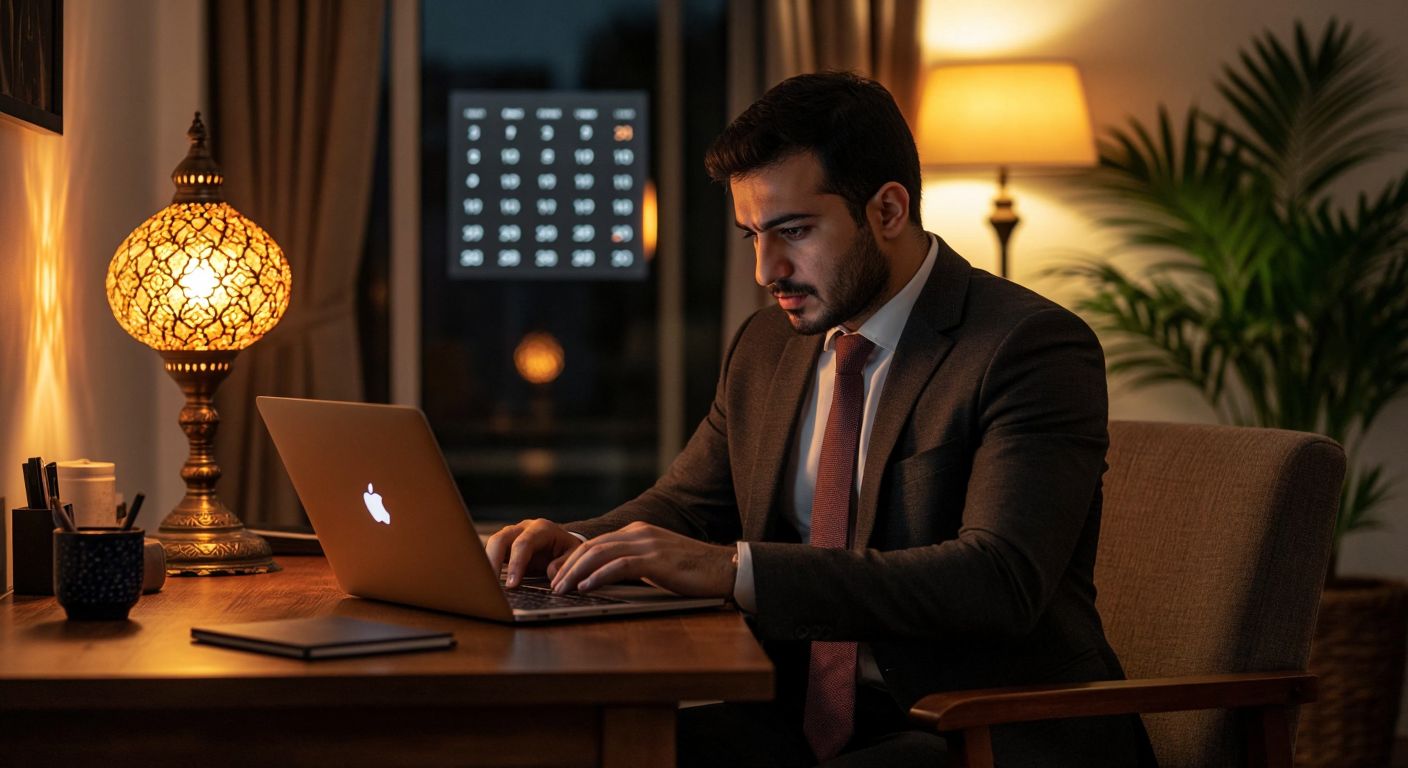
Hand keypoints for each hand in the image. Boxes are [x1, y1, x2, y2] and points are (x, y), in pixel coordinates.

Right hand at [484, 518, 582, 587]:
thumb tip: (551, 574)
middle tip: (491, 585)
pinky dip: (487, 565)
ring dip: (486, 563)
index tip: (512, 585)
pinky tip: (486, 581)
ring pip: (492, 544)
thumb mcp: (574, 554)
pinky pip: (491, 552)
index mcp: (542, 529)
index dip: (516, 564)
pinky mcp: (505, 545)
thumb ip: (565, 564)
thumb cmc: (568, 549)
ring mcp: (512, 535)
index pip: (523, 544)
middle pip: (501, 539)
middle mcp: (523, 528)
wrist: (563, 541)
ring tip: (485, 585)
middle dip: (493, 561)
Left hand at [550, 521, 737, 598]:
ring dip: (576, 573)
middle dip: (568, 567)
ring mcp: (648, 544)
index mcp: (637, 531)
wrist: (724, 568)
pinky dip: (599, 577)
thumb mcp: (655, 565)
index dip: (572, 560)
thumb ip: (631, 566)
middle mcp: (639, 533)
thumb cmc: (691, 572)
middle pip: (592, 546)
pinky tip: (586, 588)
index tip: (556, 577)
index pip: (595, 543)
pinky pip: (620, 566)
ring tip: (562, 589)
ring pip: (600, 554)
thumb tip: (601, 581)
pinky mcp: (656, 559)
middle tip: (552, 586)